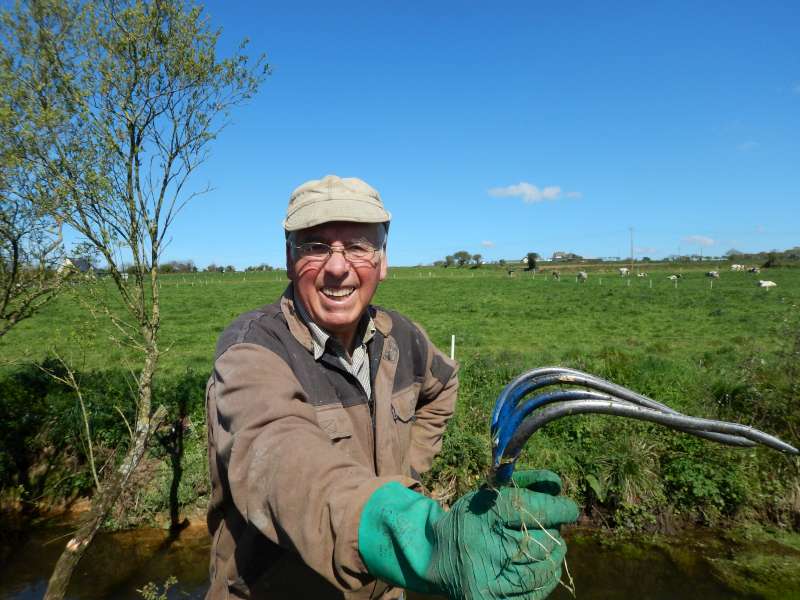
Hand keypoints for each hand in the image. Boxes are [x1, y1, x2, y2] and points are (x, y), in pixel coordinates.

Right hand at [358, 470, 578, 599]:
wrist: (435, 557)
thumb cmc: (470, 520)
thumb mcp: (486, 495)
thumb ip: (522, 485)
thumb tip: (558, 484)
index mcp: (482, 515)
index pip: (530, 508)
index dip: (558, 507)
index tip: (569, 508)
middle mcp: (485, 547)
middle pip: (541, 539)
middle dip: (555, 532)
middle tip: (554, 528)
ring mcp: (489, 578)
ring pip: (543, 567)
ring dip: (555, 554)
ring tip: (552, 546)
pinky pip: (536, 591)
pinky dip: (548, 576)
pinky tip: (545, 566)